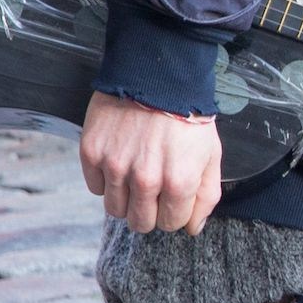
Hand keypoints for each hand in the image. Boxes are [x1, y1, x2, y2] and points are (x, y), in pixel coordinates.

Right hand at [81, 93, 224, 233]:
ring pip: (115, 209)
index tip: (173, 196)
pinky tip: (120, 160)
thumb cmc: (188, 116)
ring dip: (126, 199)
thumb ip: (206, 196)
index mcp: (179, 181)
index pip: (171, 224)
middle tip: (153, 189)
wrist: (157, 74)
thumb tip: (193, 228)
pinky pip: (95, 187)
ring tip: (136, 174)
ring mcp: (115, 166)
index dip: (174, 213)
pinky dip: (106, 180)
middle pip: (140, 223)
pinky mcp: (92, 152)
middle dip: (149, 212)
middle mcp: (145, 179)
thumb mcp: (211, 155)